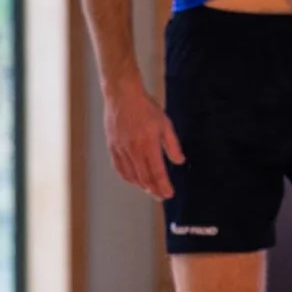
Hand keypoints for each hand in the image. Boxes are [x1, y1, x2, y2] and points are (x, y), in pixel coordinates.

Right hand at [104, 76, 183, 200]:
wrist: (122, 96)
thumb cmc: (145, 107)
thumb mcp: (165, 124)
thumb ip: (172, 145)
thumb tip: (179, 161)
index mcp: (148, 145)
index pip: (157, 173)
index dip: (163, 186)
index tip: (168, 194)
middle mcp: (133, 150)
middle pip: (144, 178)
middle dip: (154, 190)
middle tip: (161, 196)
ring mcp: (121, 150)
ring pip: (131, 175)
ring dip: (141, 186)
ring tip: (150, 190)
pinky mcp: (112, 147)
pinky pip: (119, 168)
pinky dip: (128, 177)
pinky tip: (133, 180)